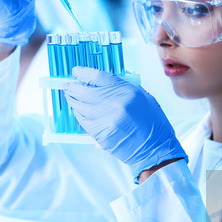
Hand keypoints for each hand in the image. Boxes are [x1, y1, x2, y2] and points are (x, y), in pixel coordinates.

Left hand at [63, 67, 187, 181]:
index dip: (83, 73)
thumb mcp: (143, 97)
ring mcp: (106, 120)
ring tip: (69, 97)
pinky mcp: (101, 134)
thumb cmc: (152, 123)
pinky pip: (83, 121)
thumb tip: (100, 83)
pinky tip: (78, 111)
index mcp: (127, 92)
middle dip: (72, 88)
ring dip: (72, 101)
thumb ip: (121, 88)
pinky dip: (78, 115)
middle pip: (84, 91)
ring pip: (80, 107)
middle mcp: (114, 104)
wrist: (155, 149)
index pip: (98, 77)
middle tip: (66, 85)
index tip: (76, 71)